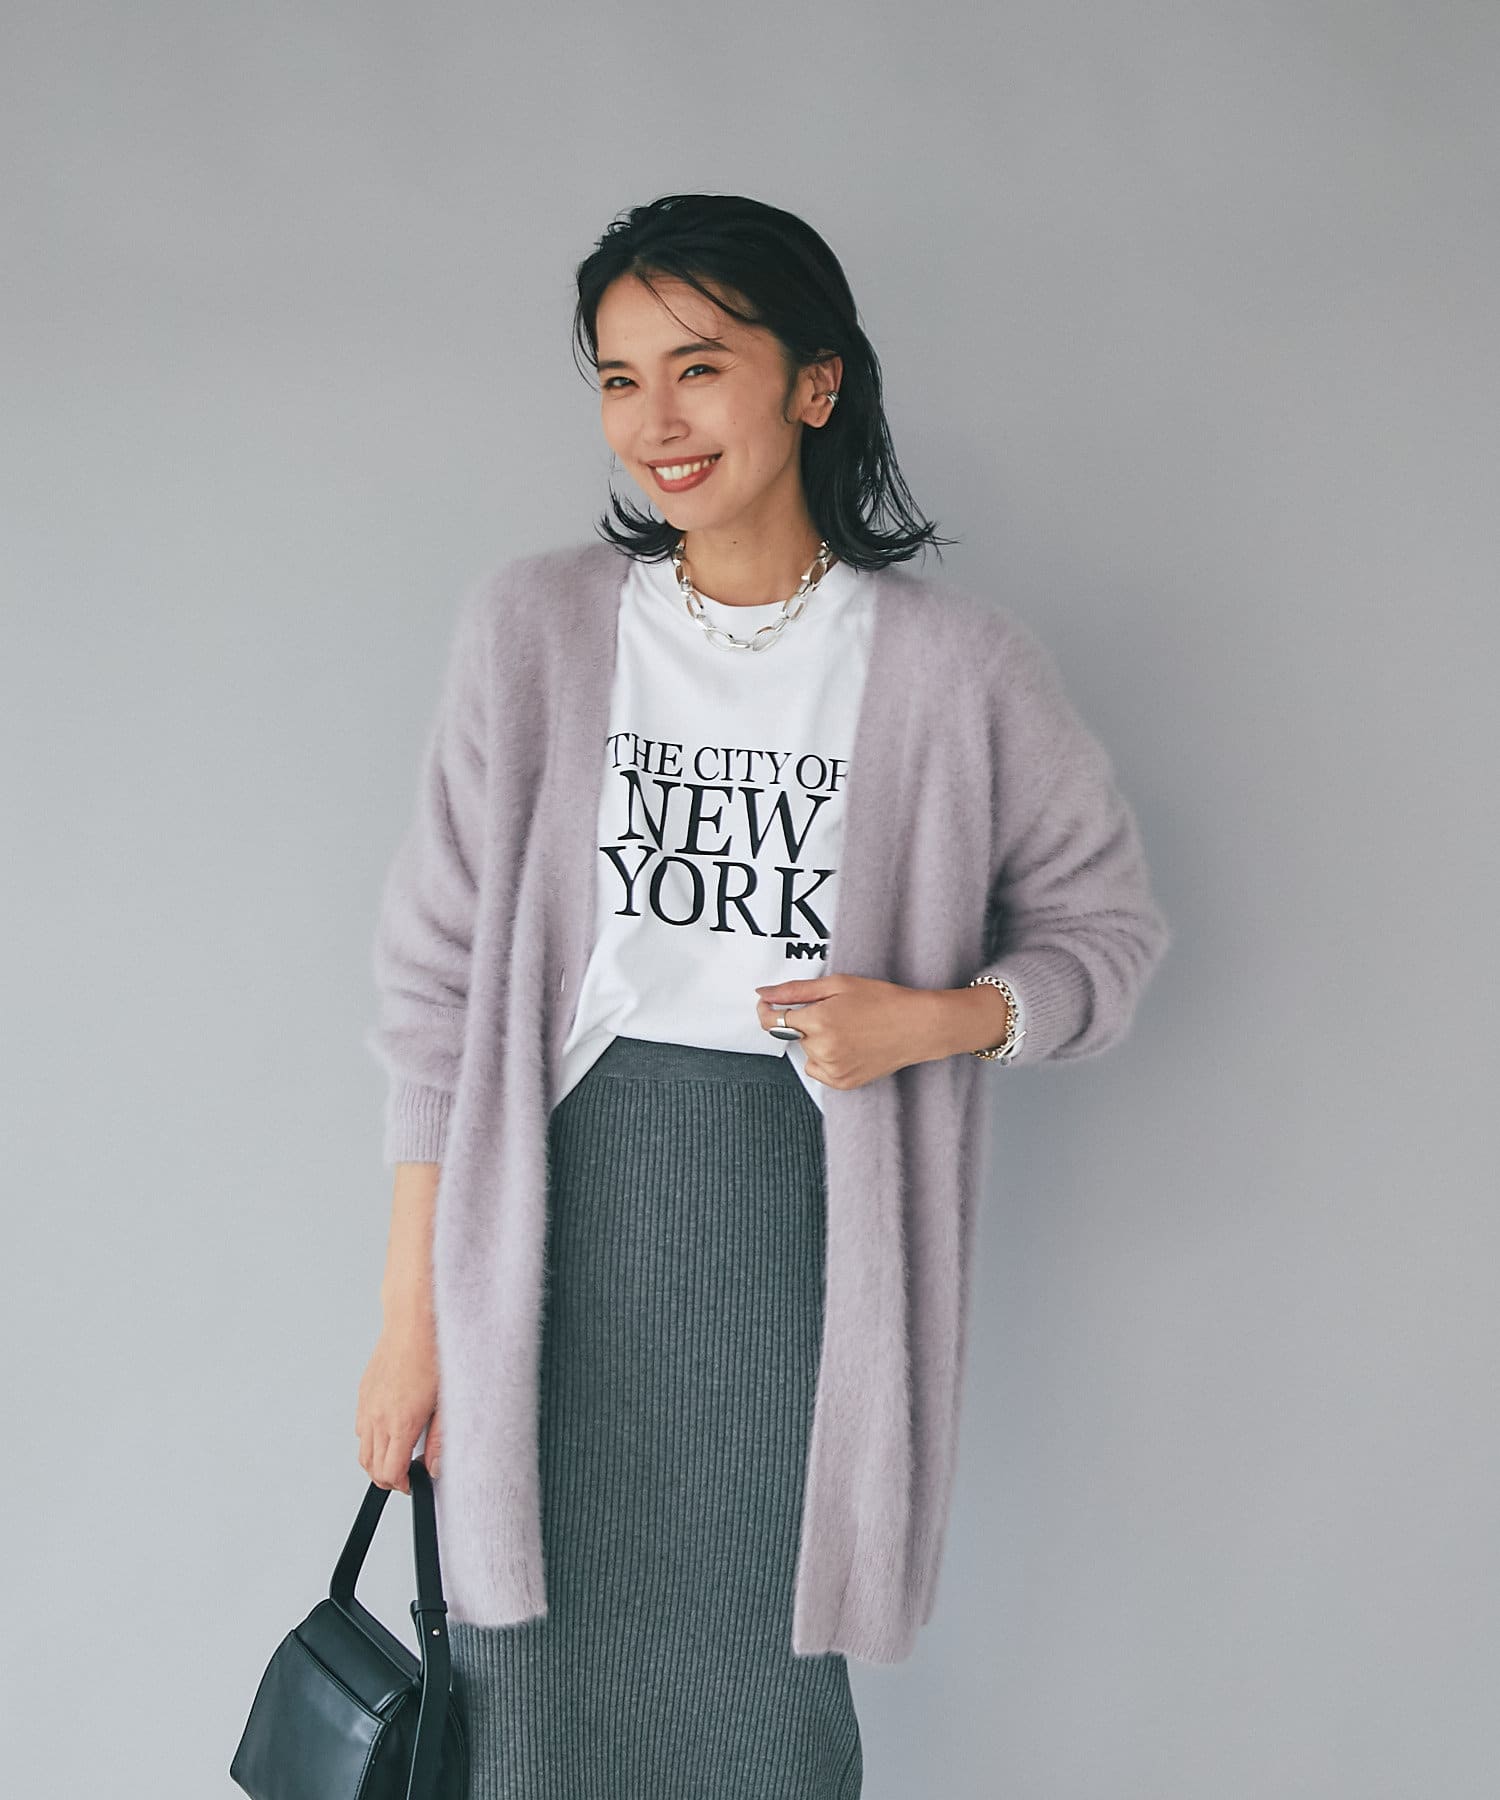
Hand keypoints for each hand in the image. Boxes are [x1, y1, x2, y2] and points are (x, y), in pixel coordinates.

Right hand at [355, 1319, 441, 1492]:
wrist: (414, 1319)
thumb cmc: (435, 1352)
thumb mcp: (448, 1401)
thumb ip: (440, 1440)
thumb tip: (434, 1468)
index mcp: (400, 1422)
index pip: (389, 1473)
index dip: (402, 1485)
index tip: (414, 1483)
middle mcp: (378, 1416)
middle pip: (371, 1467)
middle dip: (388, 1478)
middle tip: (408, 1474)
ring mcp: (367, 1404)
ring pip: (362, 1450)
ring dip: (377, 1460)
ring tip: (399, 1455)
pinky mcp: (363, 1392)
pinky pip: (360, 1427)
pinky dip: (371, 1438)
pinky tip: (391, 1430)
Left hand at [753, 974, 944, 1089]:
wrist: (916, 1026)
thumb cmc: (882, 1000)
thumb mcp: (837, 985)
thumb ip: (795, 991)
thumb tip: (763, 993)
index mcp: (819, 1020)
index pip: (773, 1021)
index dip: (767, 1010)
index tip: (768, 1004)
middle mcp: (823, 1048)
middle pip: (794, 1034)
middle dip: (806, 1021)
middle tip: (836, 1012)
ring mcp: (833, 1069)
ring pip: (807, 1052)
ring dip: (817, 1040)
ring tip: (848, 1029)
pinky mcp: (843, 1083)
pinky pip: (818, 1070)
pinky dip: (826, 1059)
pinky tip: (849, 1046)